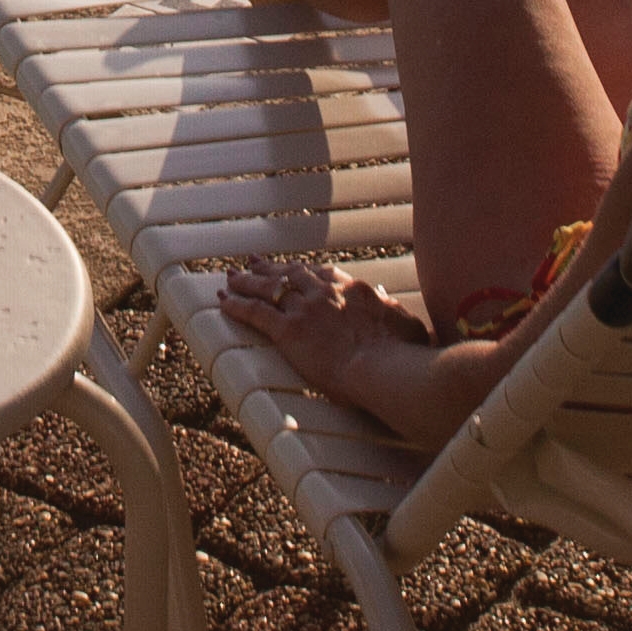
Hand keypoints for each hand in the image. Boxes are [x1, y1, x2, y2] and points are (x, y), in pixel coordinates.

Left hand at [214, 255, 431, 392]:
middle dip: (270, 268)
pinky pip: (257, 313)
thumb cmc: (402, 354)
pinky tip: (224, 302)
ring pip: (269, 288)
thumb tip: (392, 305)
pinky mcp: (290, 330)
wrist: (383, 368)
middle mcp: (326, 292)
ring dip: (247, 282)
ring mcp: (306, 309)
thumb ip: (395, 313)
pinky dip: (238, 306)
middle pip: (291, 274)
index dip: (303, 271)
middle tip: (253, 262)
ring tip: (231, 277)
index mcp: (353, 289)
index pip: (322, 274)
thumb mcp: (407, 325)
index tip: (293, 268)